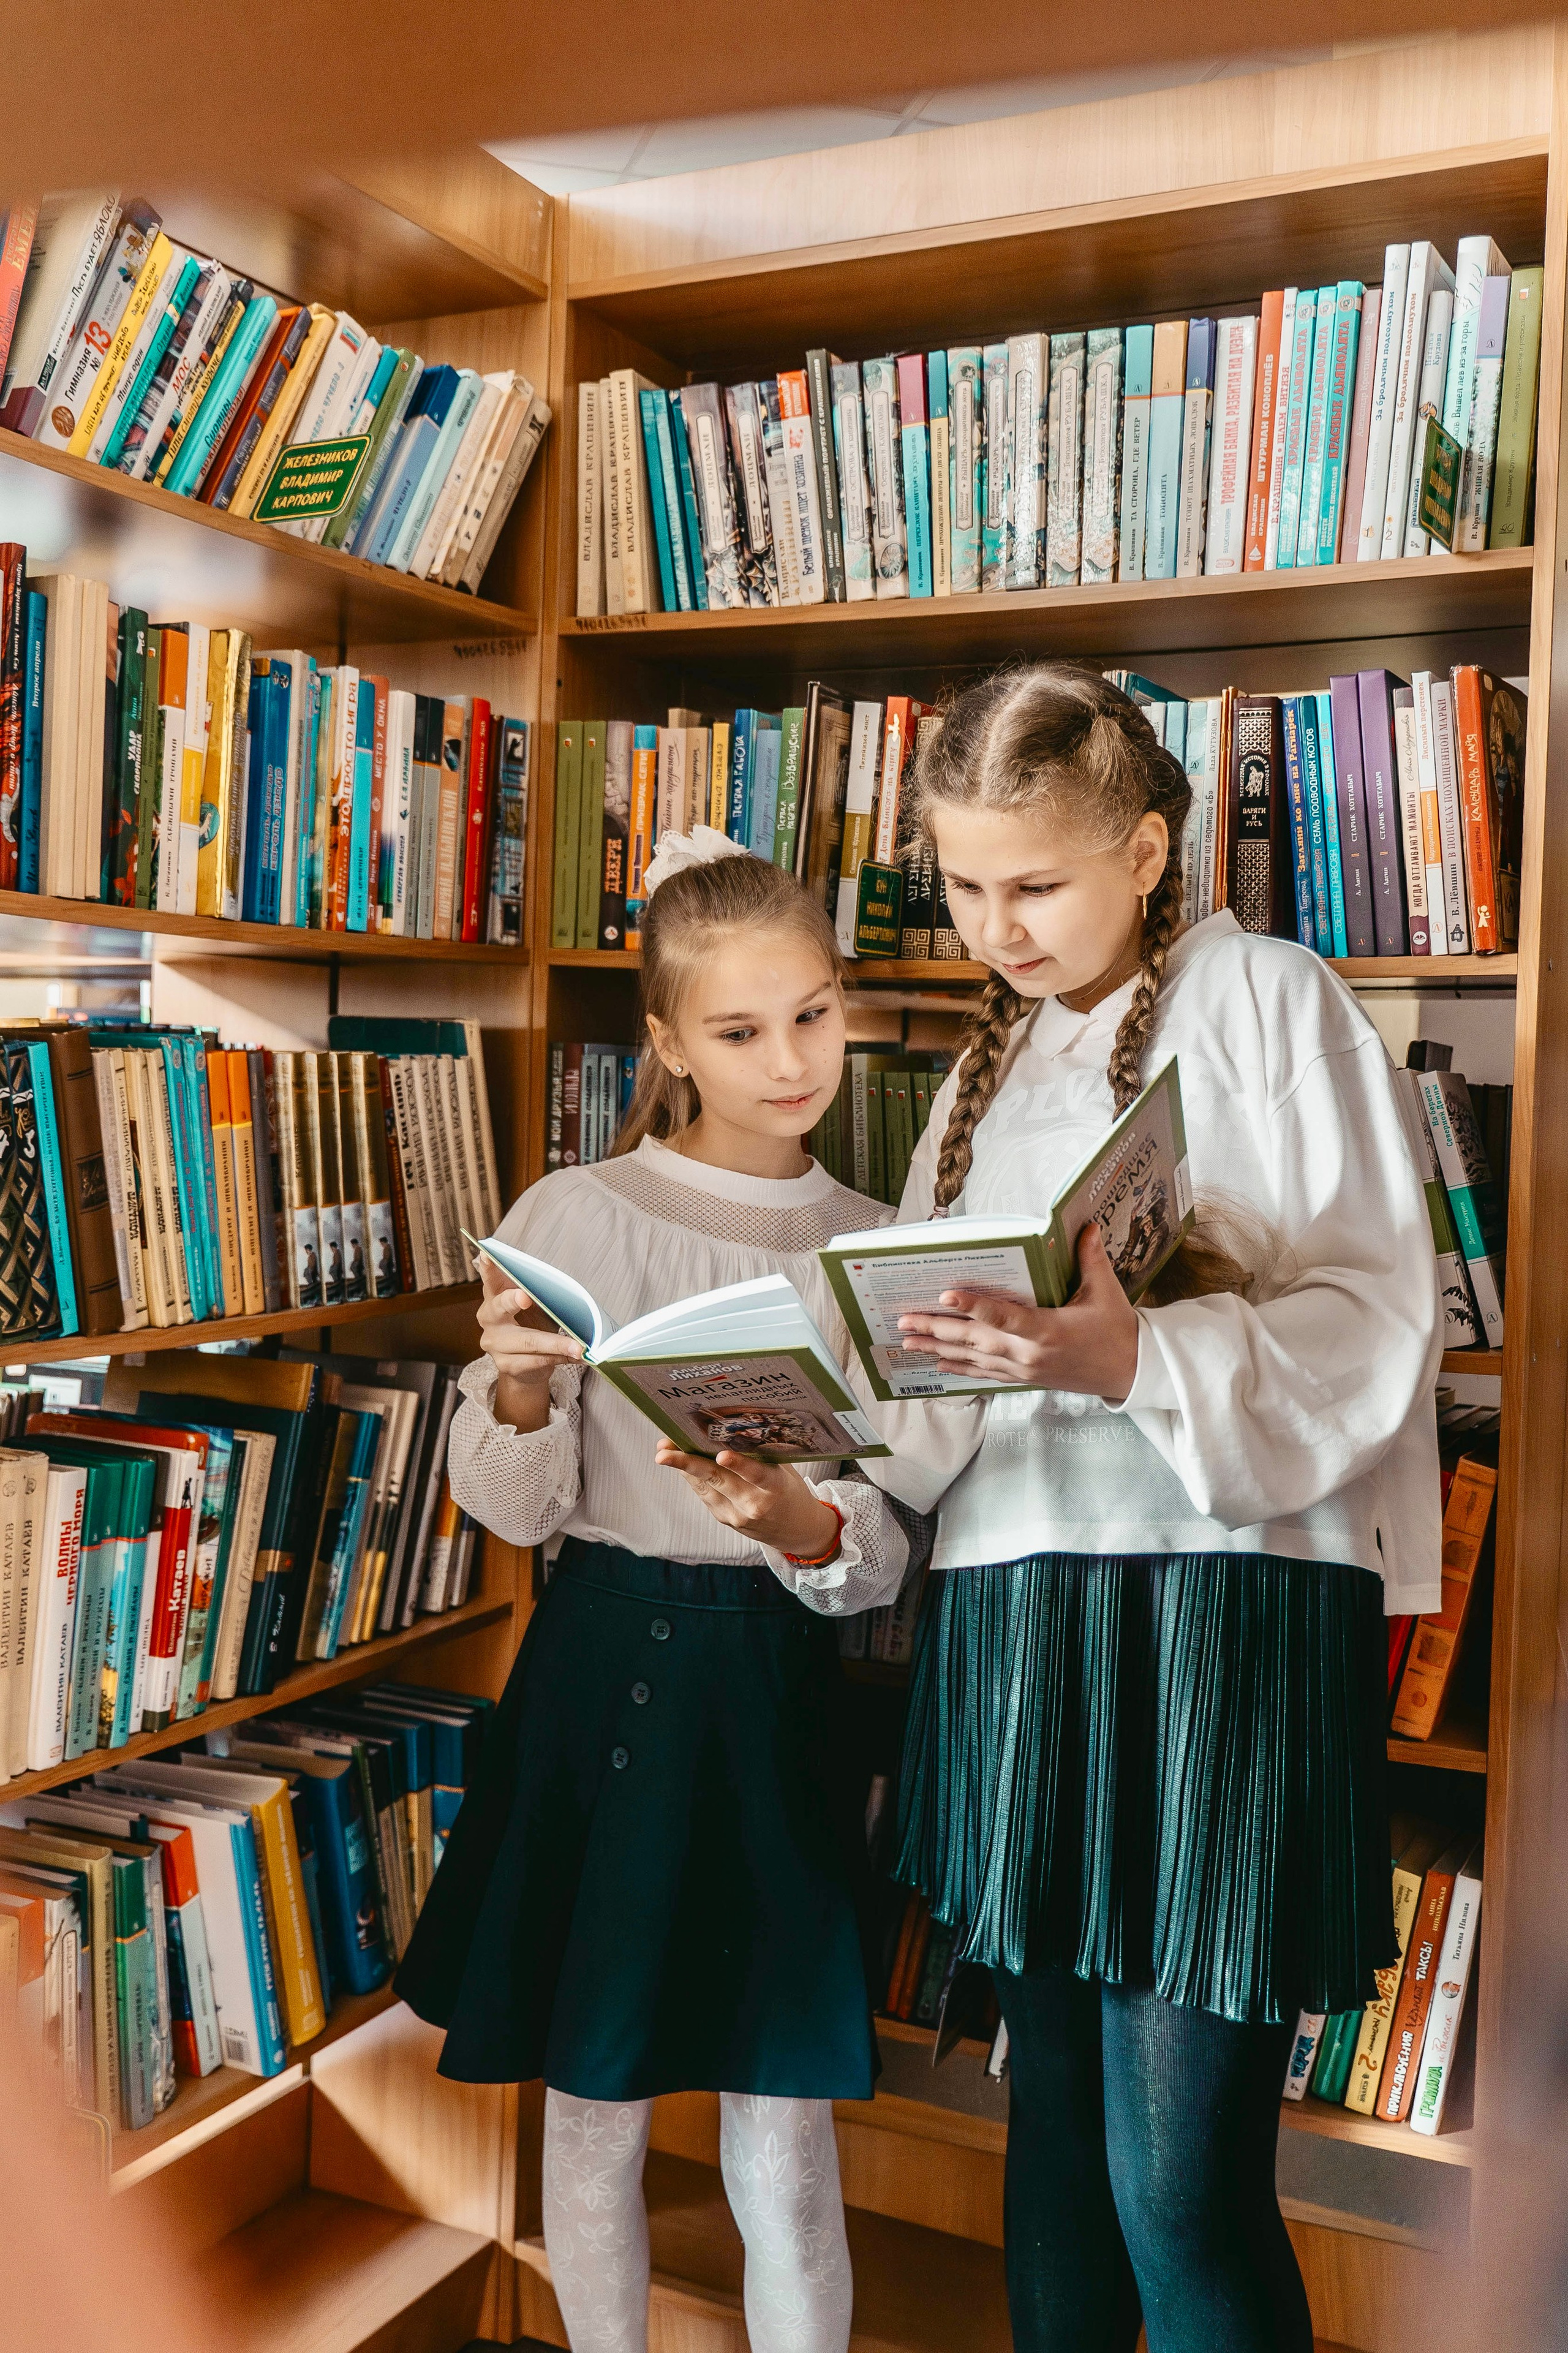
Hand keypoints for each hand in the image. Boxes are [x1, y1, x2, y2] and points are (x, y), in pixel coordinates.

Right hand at [475, 1255, 583, 1431]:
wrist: (526, 1364)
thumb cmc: (533, 1324)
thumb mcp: (537, 1305)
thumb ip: (541, 1295)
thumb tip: (566, 1292)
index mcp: (495, 1295)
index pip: (490, 1278)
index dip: (489, 1268)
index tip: (488, 1255)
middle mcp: (488, 1318)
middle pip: (500, 1307)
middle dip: (514, 1300)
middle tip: (526, 1296)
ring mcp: (494, 1343)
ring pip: (527, 1341)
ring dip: (557, 1344)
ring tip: (579, 1347)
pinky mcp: (504, 1365)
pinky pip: (535, 1361)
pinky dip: (558, 1358)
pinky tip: (574, 1356)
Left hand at [654, 1441, 841, 1557]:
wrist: (796, 1530)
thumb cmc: (789, 1490)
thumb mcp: (784, 1470)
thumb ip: (762, 1454)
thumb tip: (730, 1427)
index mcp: (775, 1487)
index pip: (756, 1474)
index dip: (739, 1465)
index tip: (722, 1455)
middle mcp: (753, 1503)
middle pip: (718, 1480)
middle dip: (688, 1464)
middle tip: (663, 1454)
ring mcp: (736, 1514)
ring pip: (705, 1486)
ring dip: (682, 1468)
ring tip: (663, 1452)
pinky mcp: (724, 1519)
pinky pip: (704, 1493)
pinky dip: (692, 1476)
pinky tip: (680, 1461)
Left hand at [895, 1219, 1140, 1402]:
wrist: (1130, 1372)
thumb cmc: (1117, 1329)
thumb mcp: (1105, 1291)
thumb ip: (1090, 1257)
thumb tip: (1085, 1225)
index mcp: (1047, 1330)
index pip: (1003, 1316)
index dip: (972, 1305)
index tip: (944, 1294)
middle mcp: (1029, 1354)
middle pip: (975, 1340)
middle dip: (936, 1329)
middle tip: (903, 1321)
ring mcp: (1024, 1370)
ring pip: (973, 1359)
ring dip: (938, 1349)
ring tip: (907, 1342)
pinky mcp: (1025, 1380)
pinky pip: (985, 1374)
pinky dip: (960, 1368)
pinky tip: (939, 1364)